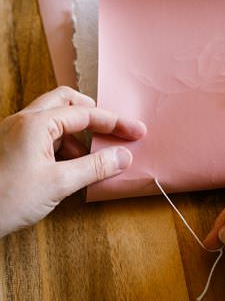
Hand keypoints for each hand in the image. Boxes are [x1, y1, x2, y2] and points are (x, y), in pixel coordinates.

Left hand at [0, 86, 145, 237]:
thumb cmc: (7, 199)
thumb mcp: (58, 183)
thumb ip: (94, 167)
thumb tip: (122, 156)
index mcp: (35, 123)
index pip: (84, 113)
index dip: (114, 123)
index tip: (135, 132)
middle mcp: (24, 120)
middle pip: (65, 101)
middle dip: (91, 114)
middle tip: (110, 130)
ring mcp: (15, 132)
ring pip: (53, 119)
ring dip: (76, 134)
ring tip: (89, 160)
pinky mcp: (12, 146)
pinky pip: (43, 135)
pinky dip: (61, 145)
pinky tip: (68, 168)